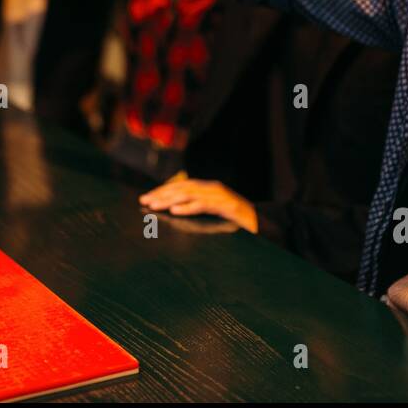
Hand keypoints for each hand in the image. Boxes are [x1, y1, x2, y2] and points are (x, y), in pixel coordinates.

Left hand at [139, 177, 258, 232]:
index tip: (148, 197)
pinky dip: (187, 207)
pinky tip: (174, 211)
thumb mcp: (217, 211)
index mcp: (209, 188)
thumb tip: (178, 211)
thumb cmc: (239, 219)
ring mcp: (219, 195)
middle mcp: (212, 188)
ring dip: (169, 200)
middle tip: (143, 200)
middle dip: (161, 194)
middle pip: (182, 188)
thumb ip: (201, 207)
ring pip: (189, 194)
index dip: (164, 190)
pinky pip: (203, 205)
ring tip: (153, 205)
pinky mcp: (225, 205)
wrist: (263, 221)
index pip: (182, 186)